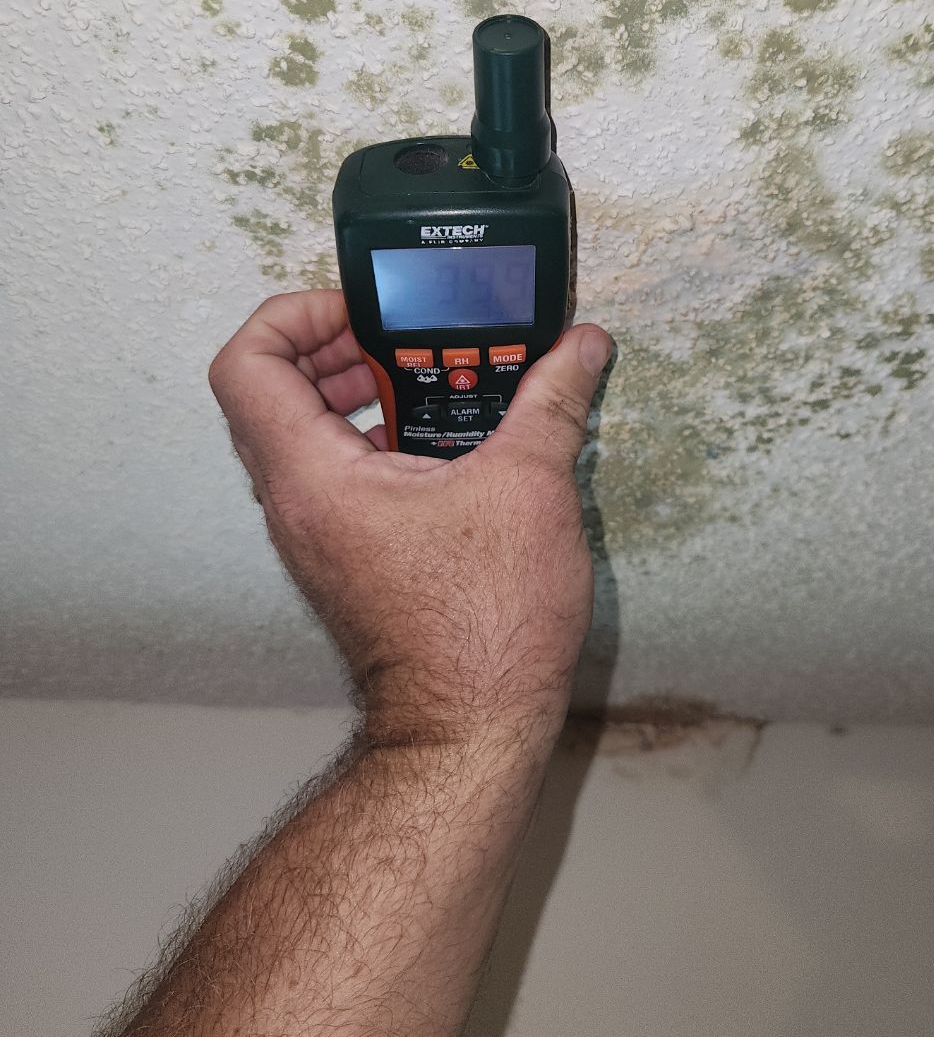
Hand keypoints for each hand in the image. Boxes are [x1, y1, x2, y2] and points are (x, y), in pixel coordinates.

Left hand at [209, 291, 611, 747]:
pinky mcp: (347, 558)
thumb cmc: (483, 628)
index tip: (361, 310)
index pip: (249, 363)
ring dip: (354, 393)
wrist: (471, 727)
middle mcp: (299, 505)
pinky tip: (445, 441)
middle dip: (334, 347)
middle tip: (399, 337)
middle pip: (271, 392)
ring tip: (426, 381)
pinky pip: (335, 474)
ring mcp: (318, 536)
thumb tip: (582, 349)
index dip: (294, 314)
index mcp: (314, 478)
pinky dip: (372, 439)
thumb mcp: (529, 489)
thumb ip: (552, 402)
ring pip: (302, 436)